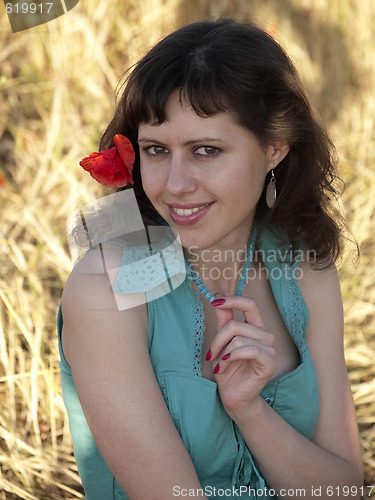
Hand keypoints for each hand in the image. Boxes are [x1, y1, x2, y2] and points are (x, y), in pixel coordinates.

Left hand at [208, 296, 276, 417]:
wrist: (232, 395)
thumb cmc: (228, 369)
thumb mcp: (221, 341)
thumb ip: (223, 319)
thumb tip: (218, 296)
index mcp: (255, 328)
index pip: (250, 305)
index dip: (233, 300)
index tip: (215, 300)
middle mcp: (265, 336)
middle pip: (237, 324)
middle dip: (218, 338)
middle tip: (211, 353)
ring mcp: (269, 350)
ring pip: (239, 338)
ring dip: (223, 352)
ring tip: (220, 364)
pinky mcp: (269, 363)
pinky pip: (249, 350)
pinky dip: (232, 357)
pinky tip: (225, 365)